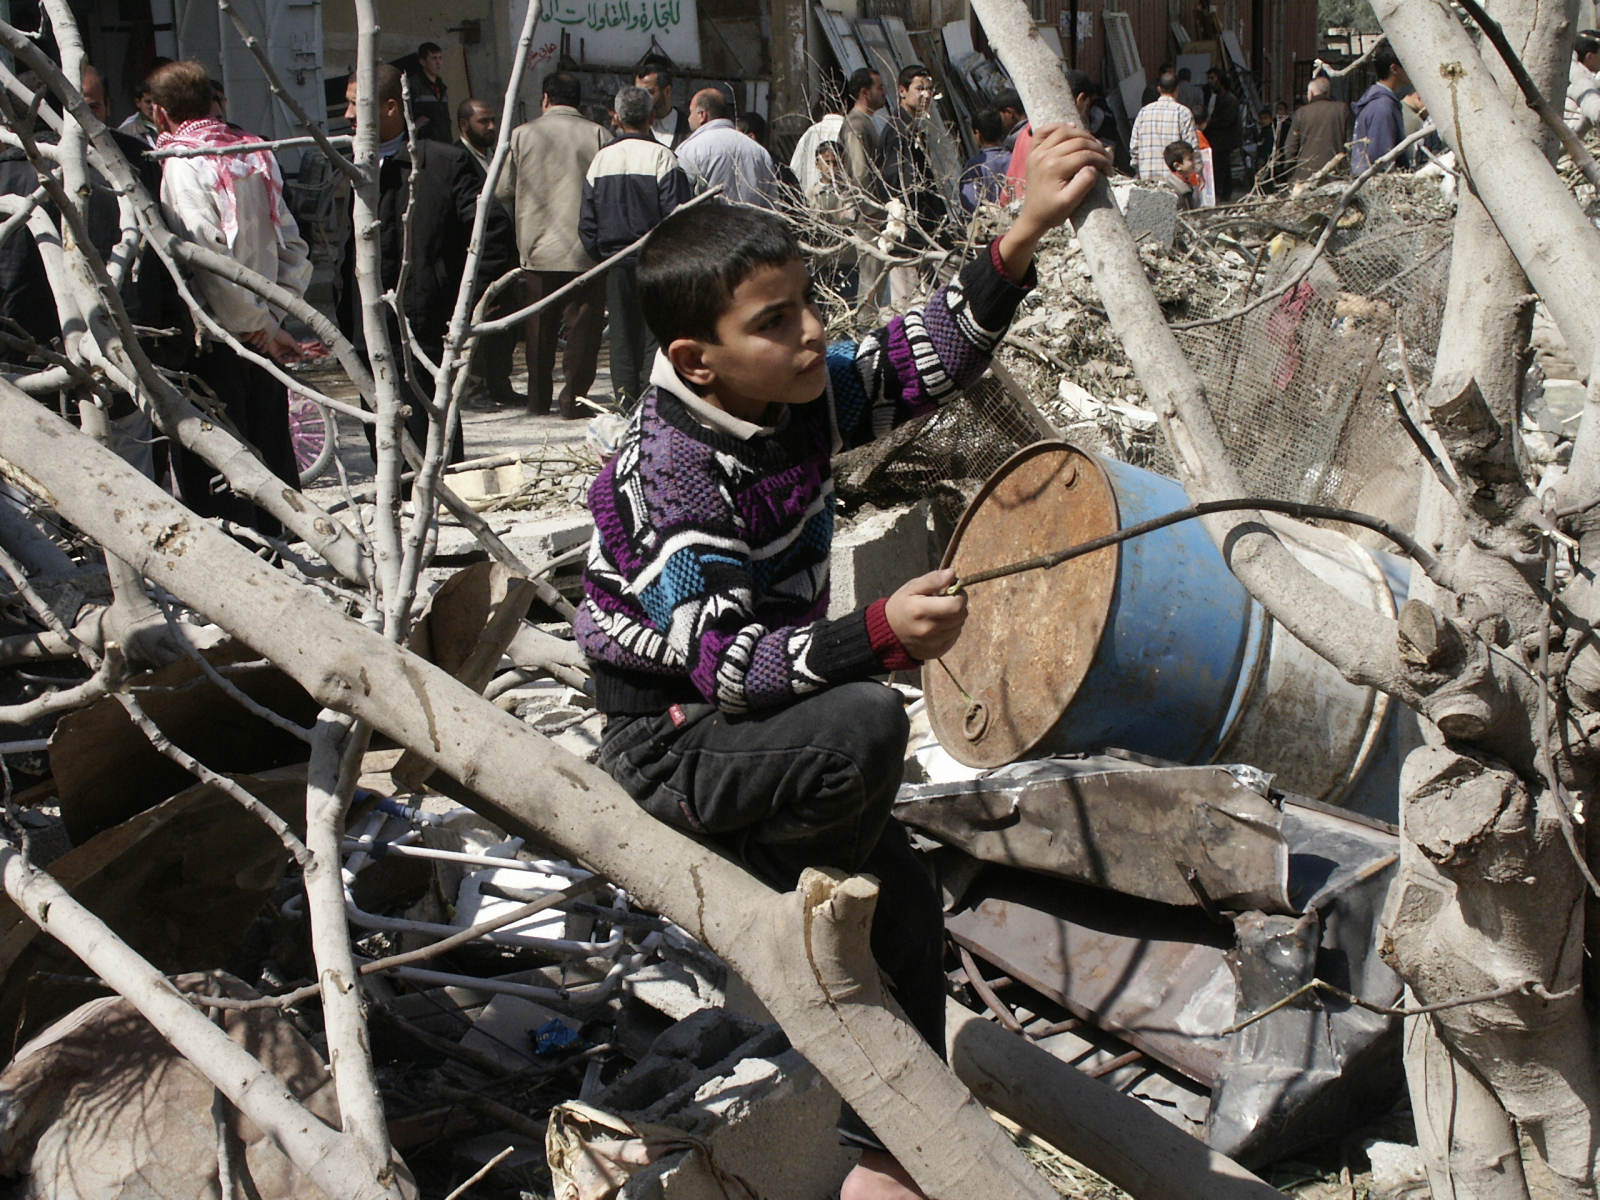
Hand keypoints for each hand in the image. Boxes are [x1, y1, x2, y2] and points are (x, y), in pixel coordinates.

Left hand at [262, 327, 300, 362]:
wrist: (271, 333)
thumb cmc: (281, 335)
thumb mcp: (290, 340)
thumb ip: (296, 347)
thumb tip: (303, 353)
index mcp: (291, 346)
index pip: (298, 352)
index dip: (302, 354)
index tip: (307, 356)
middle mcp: (287, 350)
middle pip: (294, 356)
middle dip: (299, 357)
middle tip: (302, 358)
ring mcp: (282, 353)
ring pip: (289, 359)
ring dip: (293, 360)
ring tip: (296, 358)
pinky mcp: (276, 355)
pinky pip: (282, 360)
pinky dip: (286, 360)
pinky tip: (289, 359)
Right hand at [885, 568, 966, 661]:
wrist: (888, 634)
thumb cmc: (901, 606)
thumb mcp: (911, 588)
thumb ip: (932, 579)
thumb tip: (952, 573)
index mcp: (921, 611)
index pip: (956, 605)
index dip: (960, 596)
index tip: (952, 591)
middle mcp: (929, 630)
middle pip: (961, 615)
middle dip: (958, 605)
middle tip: (945, 601)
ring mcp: (934, 643)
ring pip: (960, 626)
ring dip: (955, 618)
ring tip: (939, 614)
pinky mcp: (938, 651)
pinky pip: (955, 636)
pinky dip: (951, 629)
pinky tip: (938, 626)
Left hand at [998, 124, 1113, 279]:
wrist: (1033, 217)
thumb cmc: (1053, 212)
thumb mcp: (1071, 203)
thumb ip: (1084, 183)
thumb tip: (1093, 166)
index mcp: (1054, 167)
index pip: (1085, 154)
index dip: (1101, 160)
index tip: (1109, 170)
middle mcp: (1044, 155)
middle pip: (1077, 140)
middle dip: (1096, 147)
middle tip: (1106, 158)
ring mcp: (1037, 152)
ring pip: (1063, 131)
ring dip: (1082, 134)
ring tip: (1094, 145)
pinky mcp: (1033, 152)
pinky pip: (1044, 131)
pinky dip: (1058, 126)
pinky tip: (1071, 128)